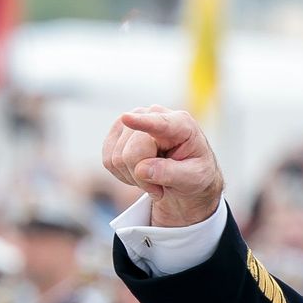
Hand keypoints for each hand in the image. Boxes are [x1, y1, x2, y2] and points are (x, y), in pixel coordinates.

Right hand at [101, 105, 225, 226]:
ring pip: (117, 159)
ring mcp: (132, 121)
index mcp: (181, 124)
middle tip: (161, 188)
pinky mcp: (117, 131)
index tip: (127, 119)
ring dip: (134, 178)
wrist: (185, 173)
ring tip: (153, 178)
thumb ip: (172, 173)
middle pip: (132, 153)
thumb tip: (142, 170)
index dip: (141, 122)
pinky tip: (140, 172)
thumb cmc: (194, 172)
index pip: (159, 123)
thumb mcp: (194, 178)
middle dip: (143, 178)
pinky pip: (108, 161)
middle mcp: (153, 114)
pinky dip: (123, 174)